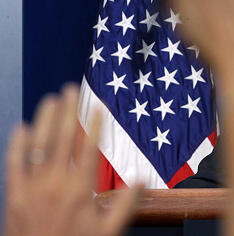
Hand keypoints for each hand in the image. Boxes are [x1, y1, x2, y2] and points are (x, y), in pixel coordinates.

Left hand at [4, 84, 139, 235]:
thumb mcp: (108, 232)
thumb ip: (126, 205)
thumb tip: (141, 180)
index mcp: (79, 190)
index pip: (88, 149)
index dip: (94, 125)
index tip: (97, 106)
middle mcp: (55, 184)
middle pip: (62, 139)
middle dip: (66, 112)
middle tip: (70, 89)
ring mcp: (32, 188)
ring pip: (38, 146)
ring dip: (44, 120)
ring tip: (50, 100)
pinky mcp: (14, 196)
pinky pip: (14, 164)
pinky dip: (17, 145)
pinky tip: (21, 128)